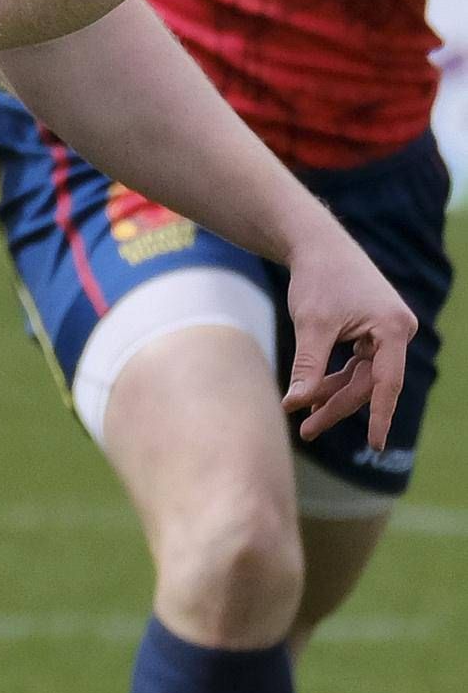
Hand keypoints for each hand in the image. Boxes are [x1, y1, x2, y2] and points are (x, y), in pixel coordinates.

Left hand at [275, 208, 416, 449]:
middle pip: (369, 383)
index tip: (374, 445)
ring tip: (304, 420)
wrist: (318, 247)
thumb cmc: (318, 281)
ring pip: (361, 377)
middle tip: (306, 431)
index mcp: (393, 329)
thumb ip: (308, 366)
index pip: (387, 383)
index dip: (379, 415)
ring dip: (332, 396)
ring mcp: (386, 333)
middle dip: (337, 407)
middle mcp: (397, 332)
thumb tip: (296, 404)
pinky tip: (312, 398)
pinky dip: (334, 380)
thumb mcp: (311, 326)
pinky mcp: (373, 333)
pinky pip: (357, 366)